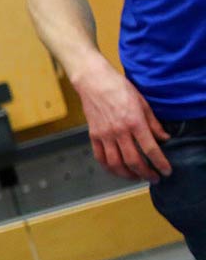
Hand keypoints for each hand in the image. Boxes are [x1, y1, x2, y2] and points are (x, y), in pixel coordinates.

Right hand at [72, 65, 171, 180]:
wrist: (93, 82)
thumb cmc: (119, 88)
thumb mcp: (143, 103)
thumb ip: (153, 123)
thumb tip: (164, 138)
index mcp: (134, 122)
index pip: (150, 149)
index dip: (160, 163)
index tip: (166, 170)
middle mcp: (119, 131)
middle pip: (133, 161)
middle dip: (146, 173)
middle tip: (153, 178)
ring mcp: (104, 135)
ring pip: (116, 163)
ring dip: (128, 174)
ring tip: (136, 177)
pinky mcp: (93, 136)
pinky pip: (100, 157)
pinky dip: (109, 168)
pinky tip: (117, 170)